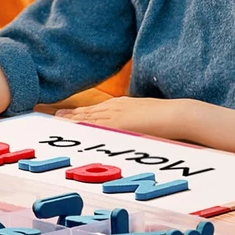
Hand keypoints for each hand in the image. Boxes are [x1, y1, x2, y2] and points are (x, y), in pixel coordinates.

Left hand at [55, 96, 187, 137]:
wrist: (178, 114)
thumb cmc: (169, 119)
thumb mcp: (148, 118)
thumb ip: (138, 121)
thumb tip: (136, 128)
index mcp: (124, 105)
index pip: (97, 110)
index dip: (81, 112)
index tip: (69, 114)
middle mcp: (117, 107)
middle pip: (89, 112)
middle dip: (72, 115)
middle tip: (56, 116)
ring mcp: (117, 114)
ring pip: (89, 117)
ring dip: (73, 119)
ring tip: (57, 121)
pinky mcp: (119, 123)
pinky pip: (96, 125)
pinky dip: (82, 126)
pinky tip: (72, 128)